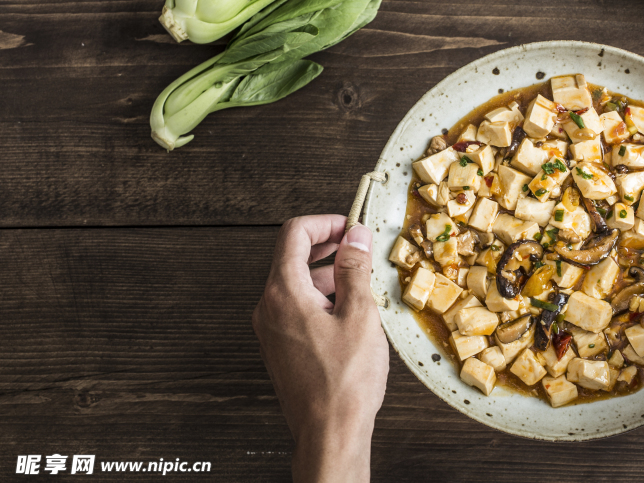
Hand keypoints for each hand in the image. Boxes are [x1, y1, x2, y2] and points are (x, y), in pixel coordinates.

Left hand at [252, 215, 388, 482]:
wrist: (329, 432)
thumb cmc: (344, 381)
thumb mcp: (359, 315)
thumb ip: (354, 269)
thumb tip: (355, 236)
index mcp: (283, 293)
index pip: (294, 234)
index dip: (325, 223)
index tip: (351, 227)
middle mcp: (269, 308)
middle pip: (292, 257)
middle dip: (328, 247)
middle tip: (359, 249)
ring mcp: (271, 329)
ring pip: (296, 283)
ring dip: (327, 273)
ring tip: (362, 282)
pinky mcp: (281, 346)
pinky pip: (296, 307)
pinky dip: (321, 297)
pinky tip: (350, 311)